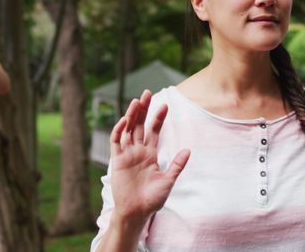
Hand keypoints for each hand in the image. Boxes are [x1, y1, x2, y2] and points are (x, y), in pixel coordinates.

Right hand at [109, 90, 189, 223]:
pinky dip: (119, 130)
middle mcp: (138, 151)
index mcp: (150, 154)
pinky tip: (125, 120)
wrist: (137, 212)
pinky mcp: (117, 160)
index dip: (158, 118)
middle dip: (143, 109)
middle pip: (140, 125)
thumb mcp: (168, 181)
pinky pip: (116, 142)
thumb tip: (188, 150)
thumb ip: (176, 165)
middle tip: (147, 93)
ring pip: (128, 129)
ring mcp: (127, 154)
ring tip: (136, 101)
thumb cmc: (152, 199)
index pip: (154, 131)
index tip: (165, 105)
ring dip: (131, 115)